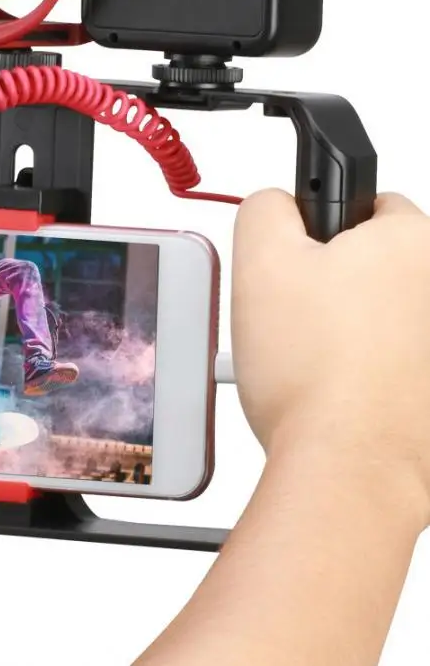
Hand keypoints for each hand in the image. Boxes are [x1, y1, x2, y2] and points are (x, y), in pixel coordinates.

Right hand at [231, 189, 429, 523]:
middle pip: (376, 264)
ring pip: (383, 316)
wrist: (349, 466)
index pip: (365, 203)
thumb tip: (277, 204)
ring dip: (350, 328)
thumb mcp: (258, 260)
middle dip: (334, 282)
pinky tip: (336, 389)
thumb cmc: (316, 373)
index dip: (318, 230)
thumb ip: (265, 208)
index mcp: (412, 241)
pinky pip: (394, 361)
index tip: (297, 263)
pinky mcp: (429, 387)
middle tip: (294, 317)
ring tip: (310, 361)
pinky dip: (369, 369)